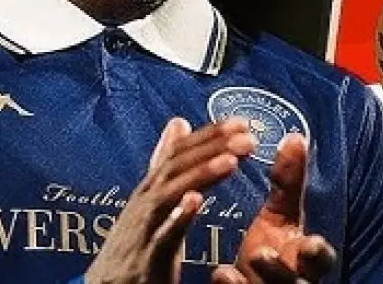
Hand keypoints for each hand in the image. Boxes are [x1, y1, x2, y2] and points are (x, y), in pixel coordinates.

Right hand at [84, 116, 257, 283]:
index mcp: (152, 188)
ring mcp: (143, 228)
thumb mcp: (153, 199)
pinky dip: (177, 217)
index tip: (242, 123)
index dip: (209, 136)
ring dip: (199, 175)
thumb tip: (178, 123)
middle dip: (212, 148)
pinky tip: (196, 202)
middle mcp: (145, 201)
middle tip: (247, 135)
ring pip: (168, 193)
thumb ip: (167, 164)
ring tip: (230, 162)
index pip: (180, 152)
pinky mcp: (145, 259)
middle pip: (176, 166)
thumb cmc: (134, 243)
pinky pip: (161, 236)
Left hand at [211, 134, 337, 283]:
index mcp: (303, 258)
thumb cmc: (268, 253)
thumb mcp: (280, 217)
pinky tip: (221, 274)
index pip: (320, 259)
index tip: (310, 244)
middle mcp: (293, 281)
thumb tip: (295, 137)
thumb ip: (289, 183)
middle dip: (281, 272)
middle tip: (261, 253)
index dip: (317, 253)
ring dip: (252, 282)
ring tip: (229, 268)